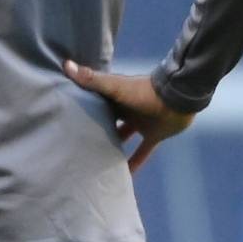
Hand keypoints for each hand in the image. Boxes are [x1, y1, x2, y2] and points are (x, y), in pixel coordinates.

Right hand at [64, 59, 194, 172]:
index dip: (80, 106)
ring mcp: (140, 123)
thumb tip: (66, 65)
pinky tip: (127, 177)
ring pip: (122, 136)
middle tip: (76, 142)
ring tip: (96, 160)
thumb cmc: (143, 91)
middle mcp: (125, 109)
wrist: (178, 99)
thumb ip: (92, 79)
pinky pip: (142, 151)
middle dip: (94, 128)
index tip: (64, 115)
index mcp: (114, 96)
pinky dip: (135, 162)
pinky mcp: (153, 135)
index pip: (93, 101)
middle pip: (106, 120)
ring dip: (112, 146)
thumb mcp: (114, 86)